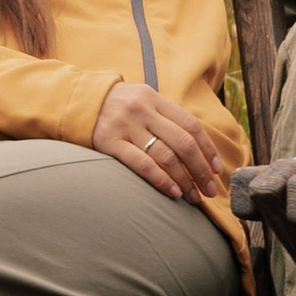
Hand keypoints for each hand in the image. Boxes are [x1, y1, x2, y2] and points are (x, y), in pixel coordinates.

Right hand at [90, 83, 225, 201]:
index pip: (191, 125)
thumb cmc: (118, 105)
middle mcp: (143, 110)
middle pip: (183, 142)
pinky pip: (142, 164)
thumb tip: (198, 147)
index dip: (208, 149)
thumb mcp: (143, 100)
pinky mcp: (110, 142)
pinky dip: (161, 180)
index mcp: (155, 99)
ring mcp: (127, 126)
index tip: (217, 170)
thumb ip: (166, 116)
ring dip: (184, 179)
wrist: (78, 101)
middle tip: (210, 189)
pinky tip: (173, 192)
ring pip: (165, 156)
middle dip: (200, 169)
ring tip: (193, 196)